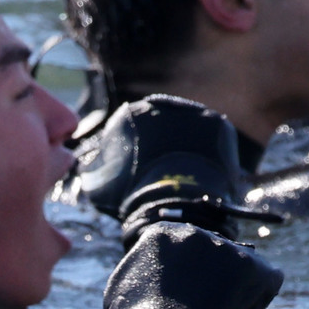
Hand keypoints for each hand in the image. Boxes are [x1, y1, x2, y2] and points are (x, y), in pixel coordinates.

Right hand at [79, 96, 246, 233]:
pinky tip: (203, 166)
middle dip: (161, 140)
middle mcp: (159, 105)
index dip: (136, 147)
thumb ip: (94, 164)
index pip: (131, 125)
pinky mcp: (216, 123)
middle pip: (160, 121)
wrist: (174, 203)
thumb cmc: (131, 196)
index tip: (142, 165)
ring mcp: (190, 111)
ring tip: (186, 167)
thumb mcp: (96, 183)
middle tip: (165, 166)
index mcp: (129, 114)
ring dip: (185, 140)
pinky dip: (207, 148)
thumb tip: (92, 161)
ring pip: (186, 125)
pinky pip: (210, 134)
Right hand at [103, 222, 282, 308]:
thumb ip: (138, 271)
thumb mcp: (120, 289)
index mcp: (162, 233)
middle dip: (212, 275)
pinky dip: (259, 296)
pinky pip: (266, 281)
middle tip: (206, 307)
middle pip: (211, 252)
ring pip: (238, 266)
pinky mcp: (257, 269)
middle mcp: (197, 233)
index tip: (185, 296)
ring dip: (234, 286)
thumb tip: (147, 272)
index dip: (186, 274)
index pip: (181, 248)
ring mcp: (229, 249)